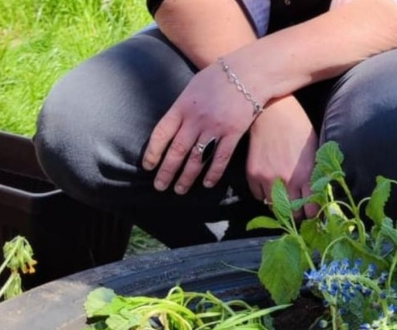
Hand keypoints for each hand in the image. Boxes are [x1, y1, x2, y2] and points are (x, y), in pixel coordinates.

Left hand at [143, 59, 259, 195]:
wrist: (249, 72)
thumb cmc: (220, 76)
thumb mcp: (193, 86)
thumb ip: (182, 106)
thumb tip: (173, 124)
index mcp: (182, 106)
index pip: (161, 134)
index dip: (153, 153)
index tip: (148, 166)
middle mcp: (195, 119)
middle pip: (177, 151)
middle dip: (166, 171)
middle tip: (160, 187)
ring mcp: (215, 127)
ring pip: (197, 158)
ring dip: (186, 177)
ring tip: (179, 190)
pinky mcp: (233, 133)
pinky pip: (220, 158)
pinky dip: (213, 173)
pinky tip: (206, 184)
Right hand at [246, 96, 318, 218]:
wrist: (272, 112)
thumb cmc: (298, 128)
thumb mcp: (314, 151)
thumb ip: (315, 174)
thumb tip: (318, 195)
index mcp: (306, 175)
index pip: (312, 209)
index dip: (313, 213)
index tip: (312, 213)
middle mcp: (287, 180)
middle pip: (293, 214)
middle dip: (298, 215)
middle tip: (299, 210)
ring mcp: (268, 179)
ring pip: (274, 208)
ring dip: (280, 207)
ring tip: (284, 200)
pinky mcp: (253, 175)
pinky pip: (258, 196)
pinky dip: (264, 195)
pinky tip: (270, 186)